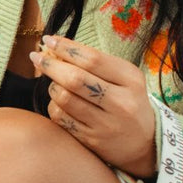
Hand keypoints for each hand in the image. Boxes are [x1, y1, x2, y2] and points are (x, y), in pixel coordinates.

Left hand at [30, 36, 156, 178]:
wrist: (145, 143)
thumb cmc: (128, 102)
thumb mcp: (125, 79)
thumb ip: (96, 64)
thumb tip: (56, 47)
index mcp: (131, 80)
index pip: (92, 59)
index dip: (66, 48)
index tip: (49, 39)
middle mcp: (121, 102)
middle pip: (75, 79)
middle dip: (51, 65)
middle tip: (37, 57)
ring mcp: (106, 124)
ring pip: (64, 99)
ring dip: (52, 87)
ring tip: (54, 83)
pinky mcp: (92, 140)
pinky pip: (61, 119)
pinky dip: (54, 106)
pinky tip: (57, 102)